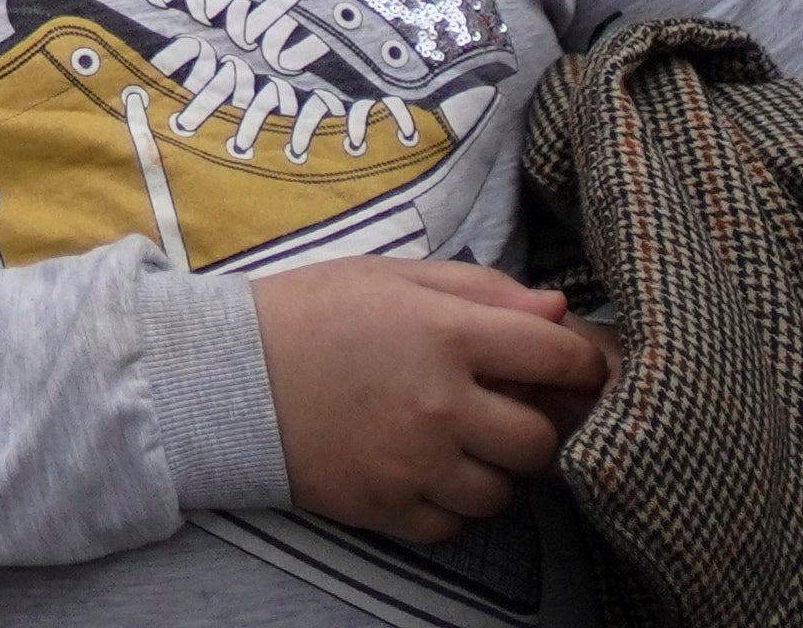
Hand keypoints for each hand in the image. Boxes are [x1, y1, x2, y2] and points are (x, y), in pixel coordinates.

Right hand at [256, 259, 613, 542]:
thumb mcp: (391, 276)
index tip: (569, 368)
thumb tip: (557, 309)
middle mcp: (440, 406)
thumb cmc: (310, 312)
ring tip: (457, 442)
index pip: (557, 358)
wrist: (225, 373)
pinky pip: (454, 525)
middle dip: (535, 425)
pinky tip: (422, 469)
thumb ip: (480, 289)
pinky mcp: (387, 508)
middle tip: (504, 410)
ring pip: (502, 493)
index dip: (578, 364)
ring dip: (493, 470)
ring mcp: (414, 464)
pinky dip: (450, 504)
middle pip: (541, 441)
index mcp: (446, 335)